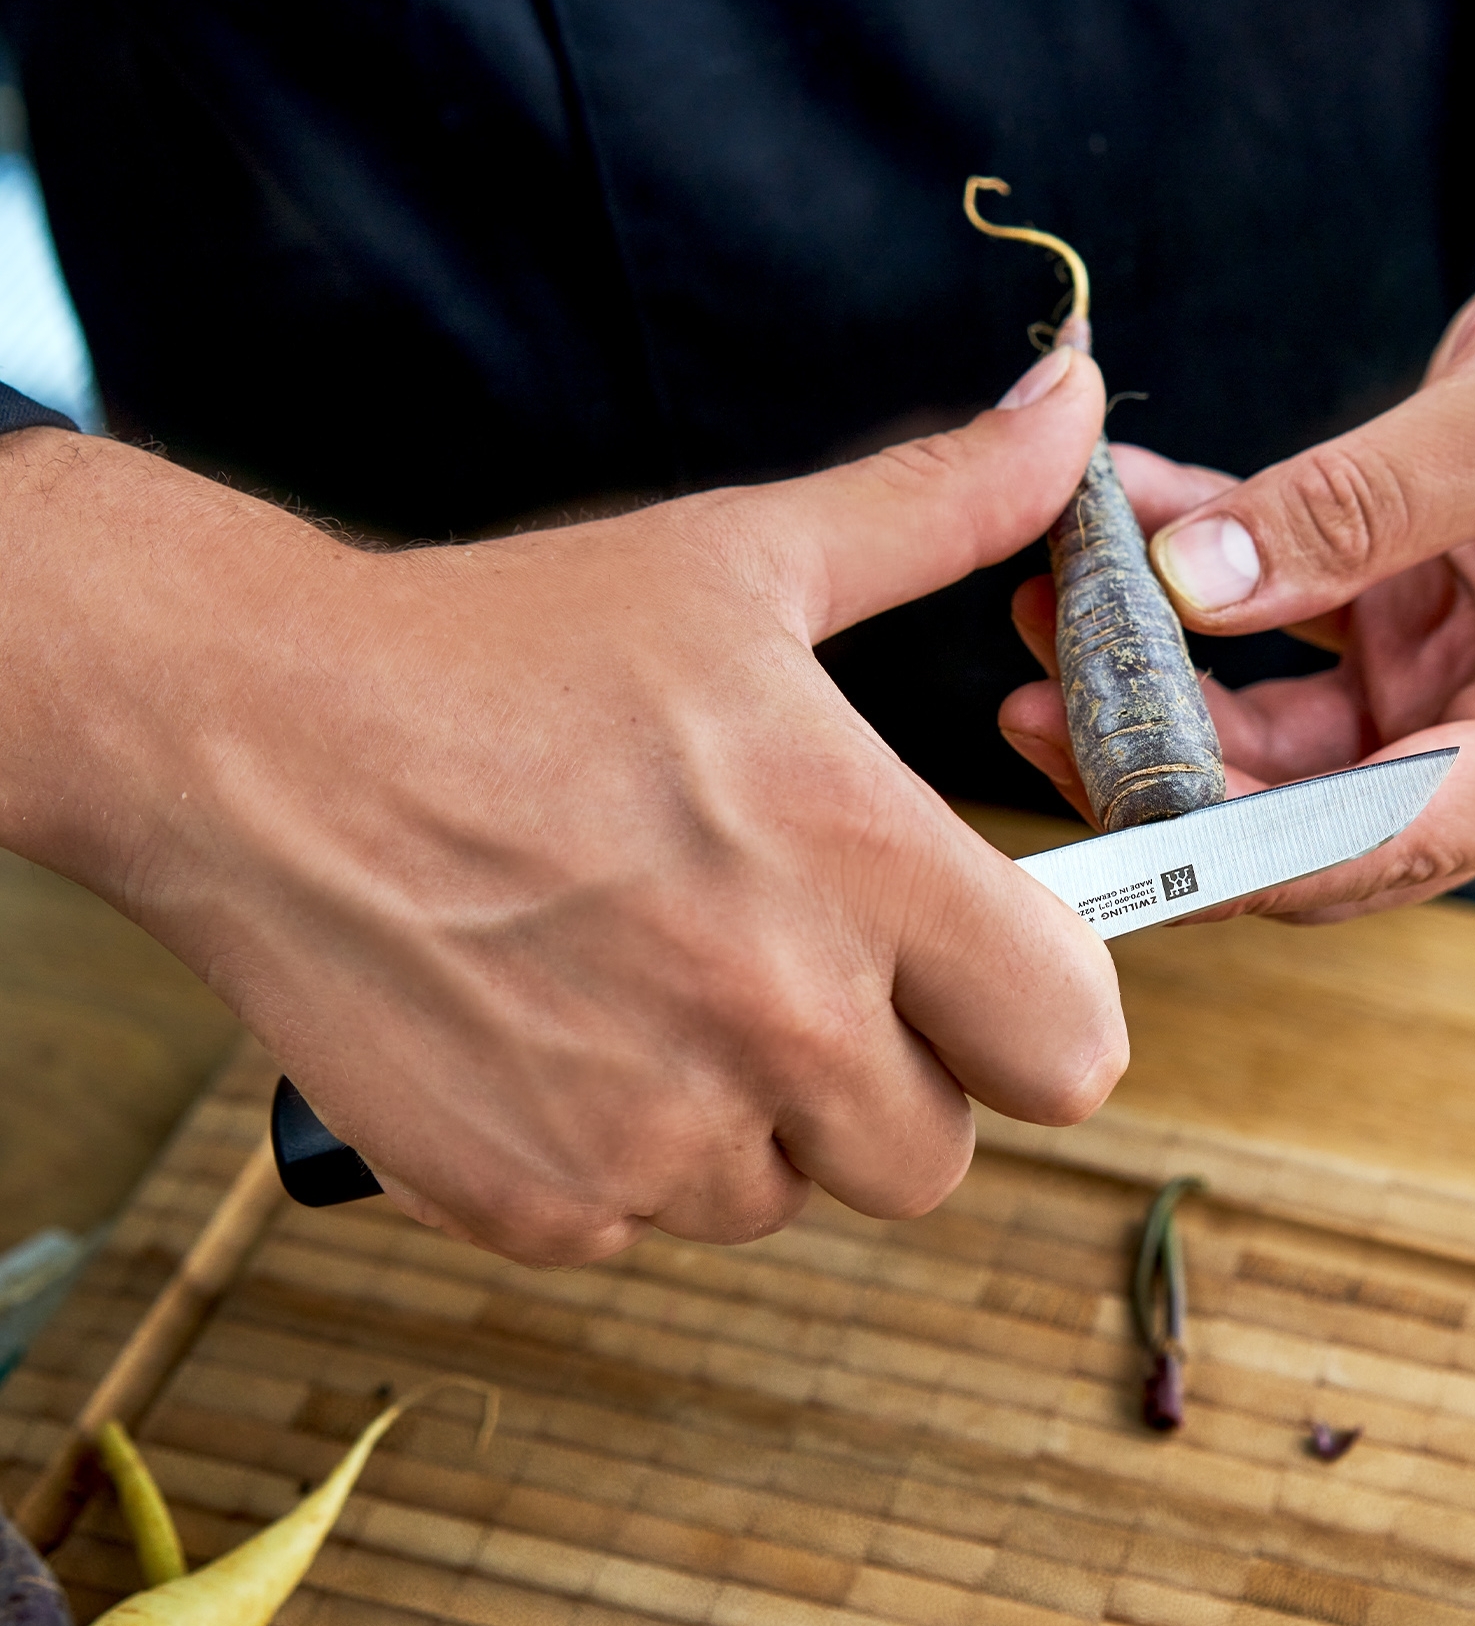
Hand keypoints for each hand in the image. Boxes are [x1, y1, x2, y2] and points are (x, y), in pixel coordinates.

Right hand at [0, 346, 1124, 1263]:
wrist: (251, 738)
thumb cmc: (505, 647)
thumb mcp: (743, 559)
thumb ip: (940, 507)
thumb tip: (1072, 403)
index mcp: (860, 868)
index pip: (1068, 1050)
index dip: (1036, 1010)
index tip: (979, 965)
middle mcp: (774, 1023)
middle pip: (933, 1151)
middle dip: (889, 1075)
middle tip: (791, 964)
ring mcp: (648, 1136)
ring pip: (787, 1193)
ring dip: (751, 1118)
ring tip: (650, 976)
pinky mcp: (535, 1204)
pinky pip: (647, 1222)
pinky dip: (620, 1153)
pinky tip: (555, 1029)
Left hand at [1001, 0, 1474, 922]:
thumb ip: (1360, 504)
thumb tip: (1188, 583)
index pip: (1379, 845)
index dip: (1229, 849)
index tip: (1096, 809)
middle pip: (1309, 811)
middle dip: (1166, 764)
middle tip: (1030, 695)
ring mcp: (1465, 685)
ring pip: (1275, 735)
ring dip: (1159, 674)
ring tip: (1042, 601)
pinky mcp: (1419, 619)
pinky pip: (1284, 625)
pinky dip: (1204, 576)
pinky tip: (1120, 519)